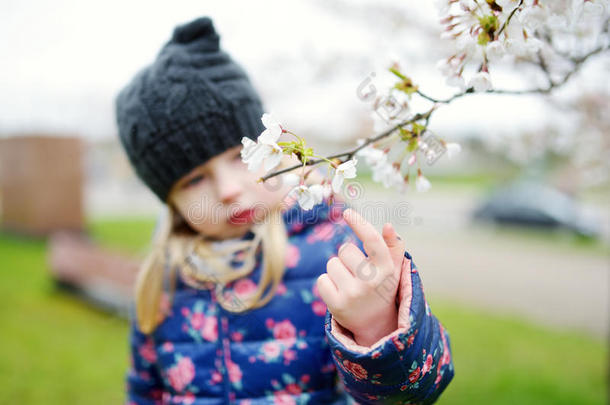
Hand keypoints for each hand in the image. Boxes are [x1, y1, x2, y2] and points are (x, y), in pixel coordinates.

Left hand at [316, 208, 406, 346]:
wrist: (376, 326)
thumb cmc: (382, 288)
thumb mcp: (392, 269)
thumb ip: (393, 246)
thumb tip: (389, 225)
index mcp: (386, 269)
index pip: (372, 241)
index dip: (360, 224)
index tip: (347, 212)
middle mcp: (371, 281)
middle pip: (345, 250)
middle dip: (347, 257)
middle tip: (357, 273)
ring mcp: (354, 294)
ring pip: (332, 264)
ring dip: (337, 271)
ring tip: (349, 284)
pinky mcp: (337, 305)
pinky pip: (322, 280)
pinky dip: (327, 284)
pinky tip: (339, 293)